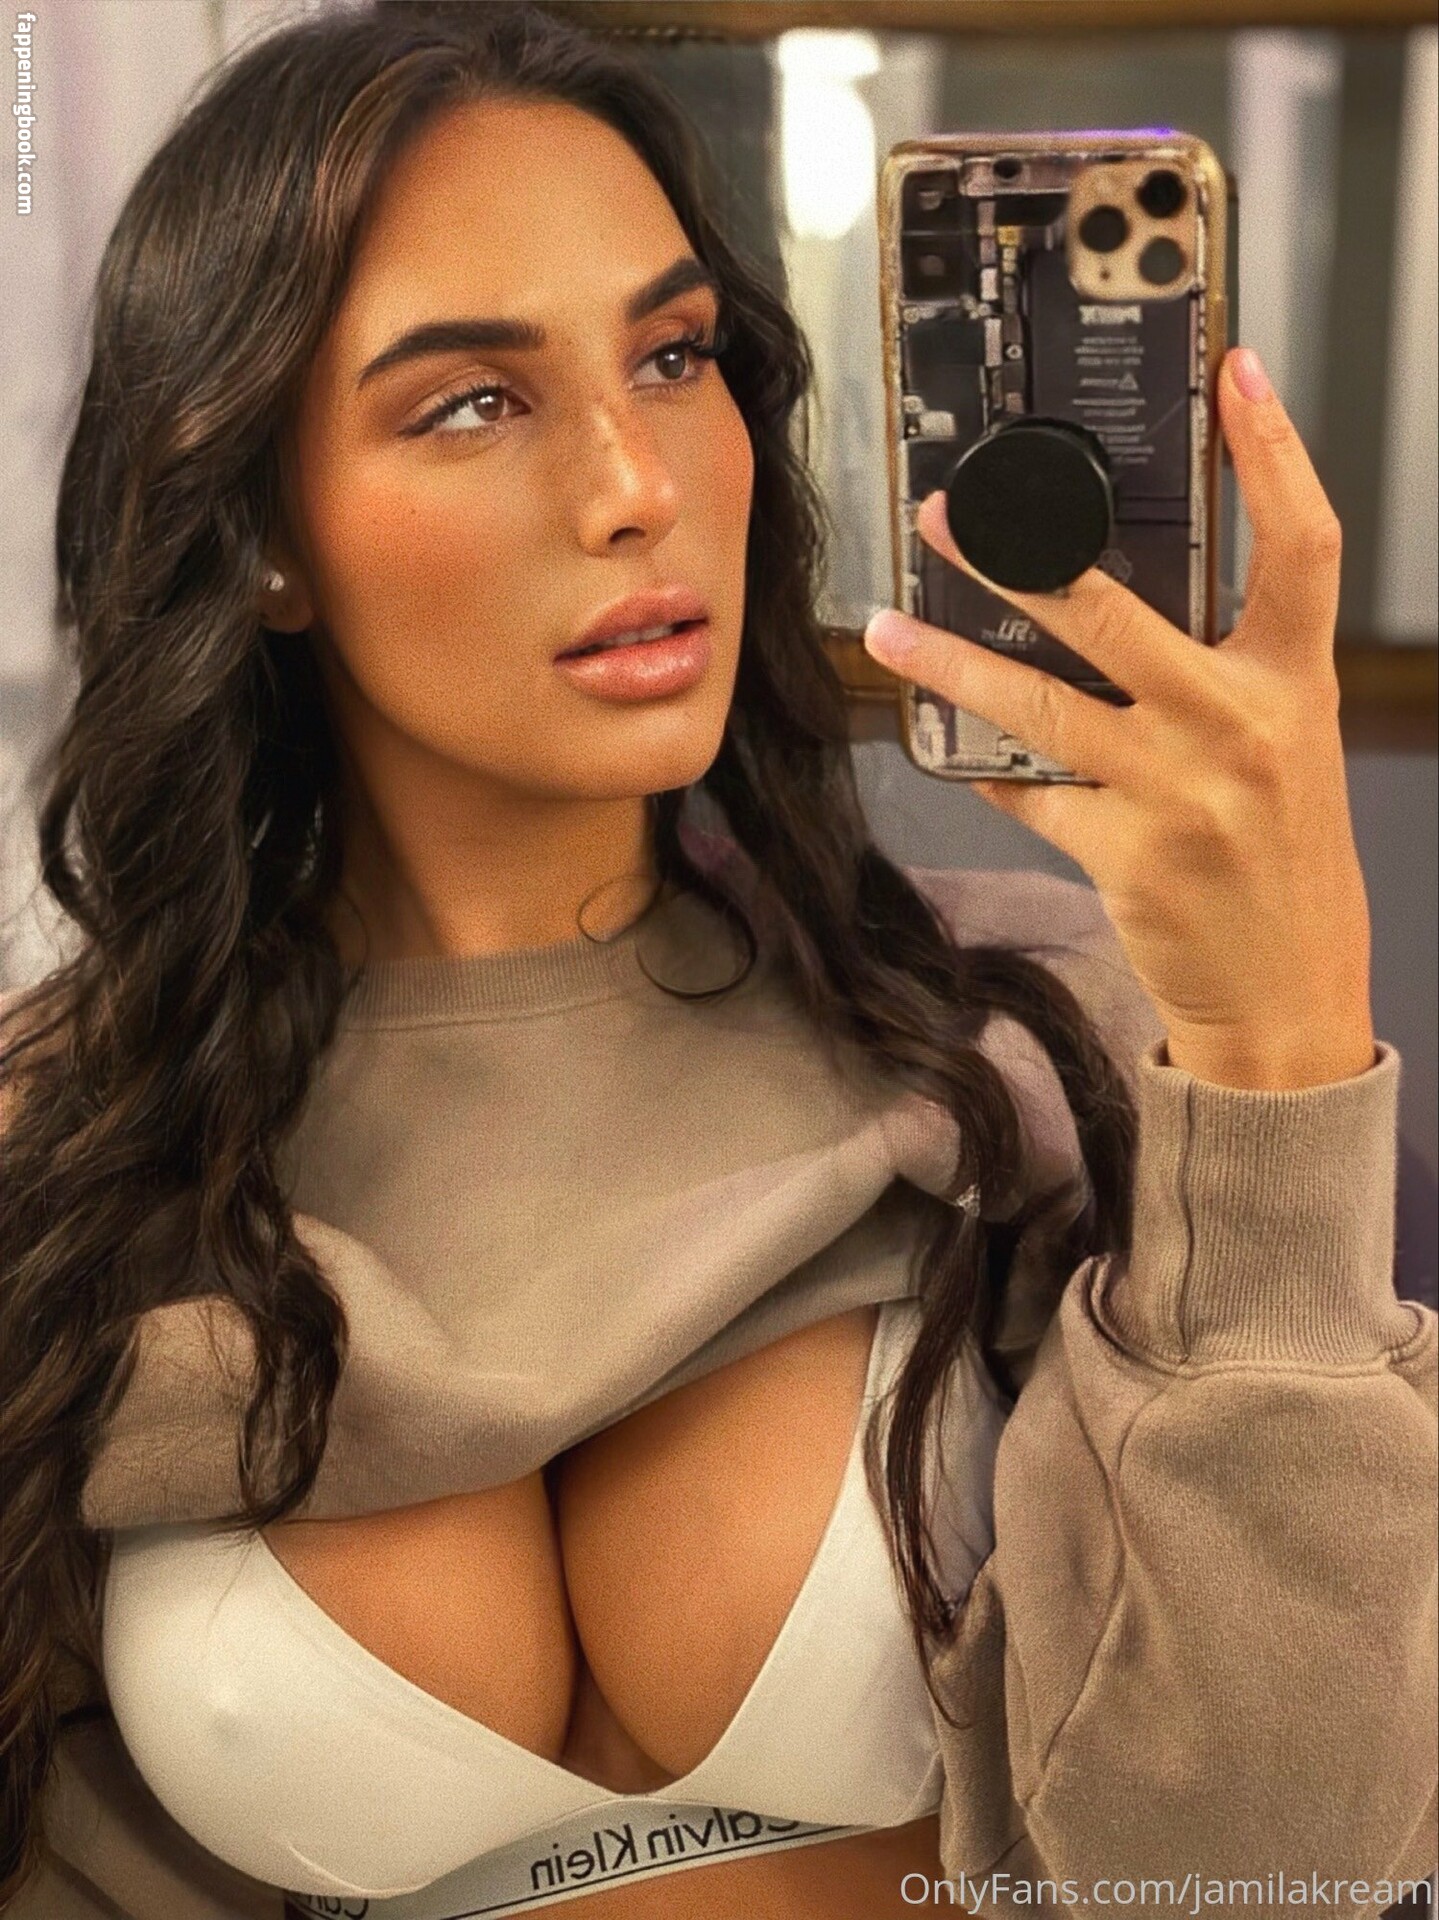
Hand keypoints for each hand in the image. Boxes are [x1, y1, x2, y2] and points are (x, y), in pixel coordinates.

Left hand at [863, 347, 1374, 1091]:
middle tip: (948, 517)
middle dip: (1018, 557)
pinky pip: (1033, 792)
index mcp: (1294, 685)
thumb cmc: (1283, 862)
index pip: (1300, 544)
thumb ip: (1222, 676)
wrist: (1290, 994)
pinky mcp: (1126, 853)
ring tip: (890, 631)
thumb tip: (1113, 613)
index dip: (1272, 453)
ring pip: (1042, 703)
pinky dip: (994, 771)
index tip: (1233, 376)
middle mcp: (1240, 726)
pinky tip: (960, 753)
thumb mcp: (1282, 749)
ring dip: (953, 663)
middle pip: (1116, 612)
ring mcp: (1179, 791)